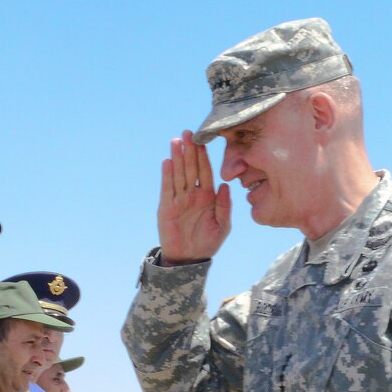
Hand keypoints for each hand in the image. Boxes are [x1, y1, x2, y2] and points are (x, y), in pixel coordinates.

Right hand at [157, 134, 230, 264]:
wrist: (190, 259)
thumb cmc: (208, 242)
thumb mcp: (223, 225)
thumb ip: (225, 206)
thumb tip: (225, 185)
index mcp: (208, 196)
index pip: (205, 171)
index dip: (203, 156)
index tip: (202, 141)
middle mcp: (193, 194)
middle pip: (191, 168)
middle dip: (189, 151)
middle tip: (187, 133)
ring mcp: (179, 199)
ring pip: (178, 174)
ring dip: (177, 158)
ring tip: (176, 141)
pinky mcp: (167, 207)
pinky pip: (167, 188)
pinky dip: (167, 175)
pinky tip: (168, 161)